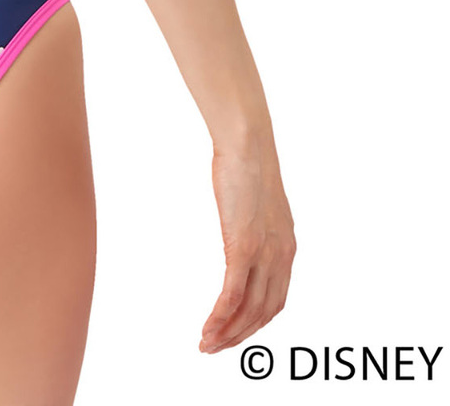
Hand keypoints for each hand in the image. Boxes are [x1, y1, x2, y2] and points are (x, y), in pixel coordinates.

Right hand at [200, 142, 294, 352]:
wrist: (248, 146)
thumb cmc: (247, 165)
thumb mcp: (256, 204)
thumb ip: (254, 225)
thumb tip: (243, 228)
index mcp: (286, 248)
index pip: (274, 299)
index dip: (254, 322)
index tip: (233, 331)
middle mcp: (281, 258)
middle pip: (264, 312)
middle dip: (240, 335)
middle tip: (215, 347)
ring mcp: (264, 254)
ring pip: (249, 310)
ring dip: (228, 332)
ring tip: (207, 344)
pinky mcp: (244, 247)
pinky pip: (233, 294)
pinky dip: (220, 316)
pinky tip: (207, 328)